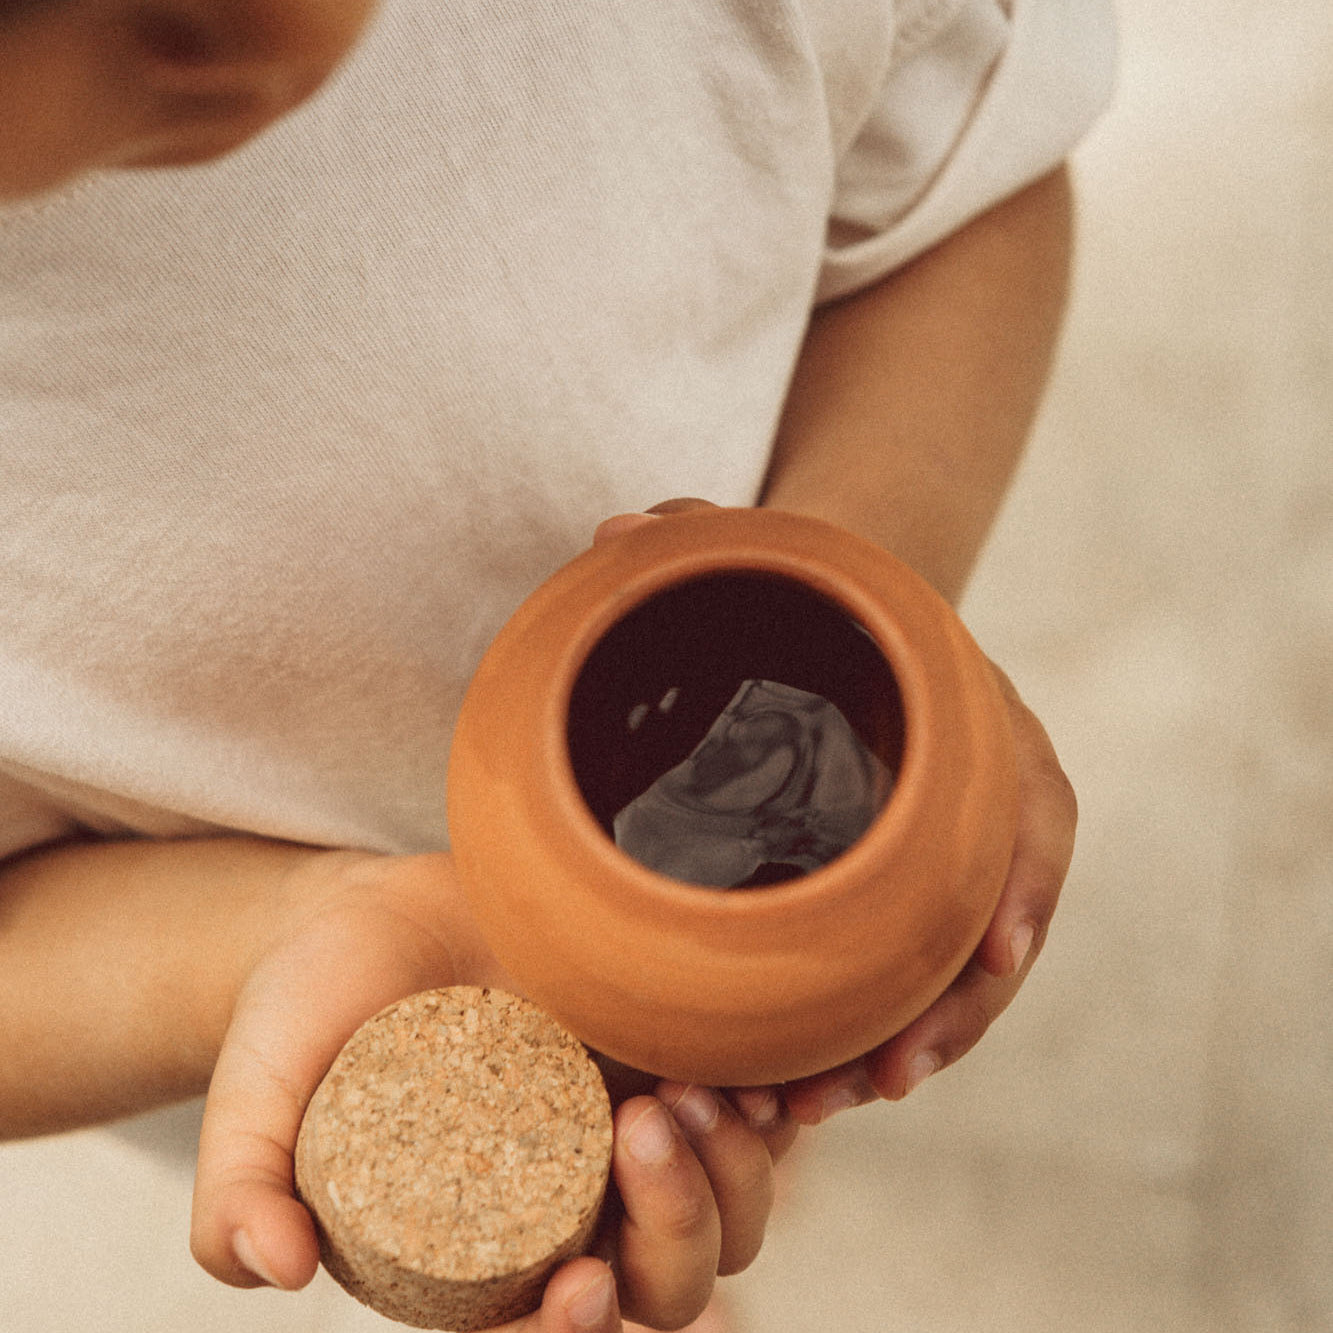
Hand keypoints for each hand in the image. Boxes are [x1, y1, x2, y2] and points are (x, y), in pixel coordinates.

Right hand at [188, 852, 797, 1330]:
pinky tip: (755, 1070)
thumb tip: (273, 1270)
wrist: (365, 913)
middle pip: (667, 1282)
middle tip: (639, 1127)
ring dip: (732, 1172)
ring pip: (730, 1211)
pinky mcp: (655, 1057)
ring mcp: (619, 1135)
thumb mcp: (254, 1098)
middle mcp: (565, 1208)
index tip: (583, 1282)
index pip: (550, 1329)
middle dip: (677, 1232)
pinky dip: (773, 1111)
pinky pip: (748, 1111)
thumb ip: (237, 1187)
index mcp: (479, 1254)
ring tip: (680, 1087)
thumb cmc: (307, 1012)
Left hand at [593, 499, 1076, 1121]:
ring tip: (829, 1107)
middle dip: (955, 1009)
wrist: (829, 634)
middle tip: (882, 1078)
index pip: (1035, 805)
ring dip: (909, 1047)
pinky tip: (815, 1087)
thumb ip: (700, 539)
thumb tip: (616, 534)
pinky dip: (876, 1036)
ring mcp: (947, 860)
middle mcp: (981, 805)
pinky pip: (909, 980)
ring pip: (955, 974)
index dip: (1025, 878)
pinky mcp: (903, 900)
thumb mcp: (765, 560)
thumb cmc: (805, 605)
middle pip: (1000, 921)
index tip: (999, 947)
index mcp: (975, 726)